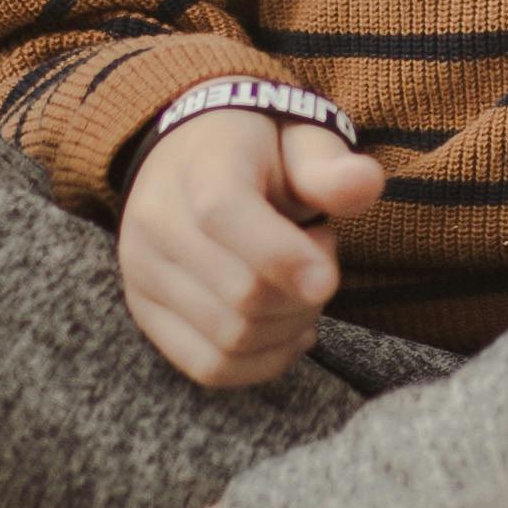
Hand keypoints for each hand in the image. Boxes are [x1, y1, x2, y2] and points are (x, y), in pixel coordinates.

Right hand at [116, 101, 381, 390]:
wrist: (196, 154)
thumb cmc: (262, 151)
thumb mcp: (301, 141)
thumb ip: (329, 166)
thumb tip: (365, 184)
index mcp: (199, 167)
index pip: (225, 216)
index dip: (281, 256)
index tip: (327, 281)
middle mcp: (156, 221)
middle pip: (239, 293)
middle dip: (302, 294)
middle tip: (321, 258)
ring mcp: (142, 273)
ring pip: (229, 339)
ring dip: (288, 327)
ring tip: (299, 286)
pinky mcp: (146, 313)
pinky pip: (208, 366)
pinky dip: (262, 362)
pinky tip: (289, 332)